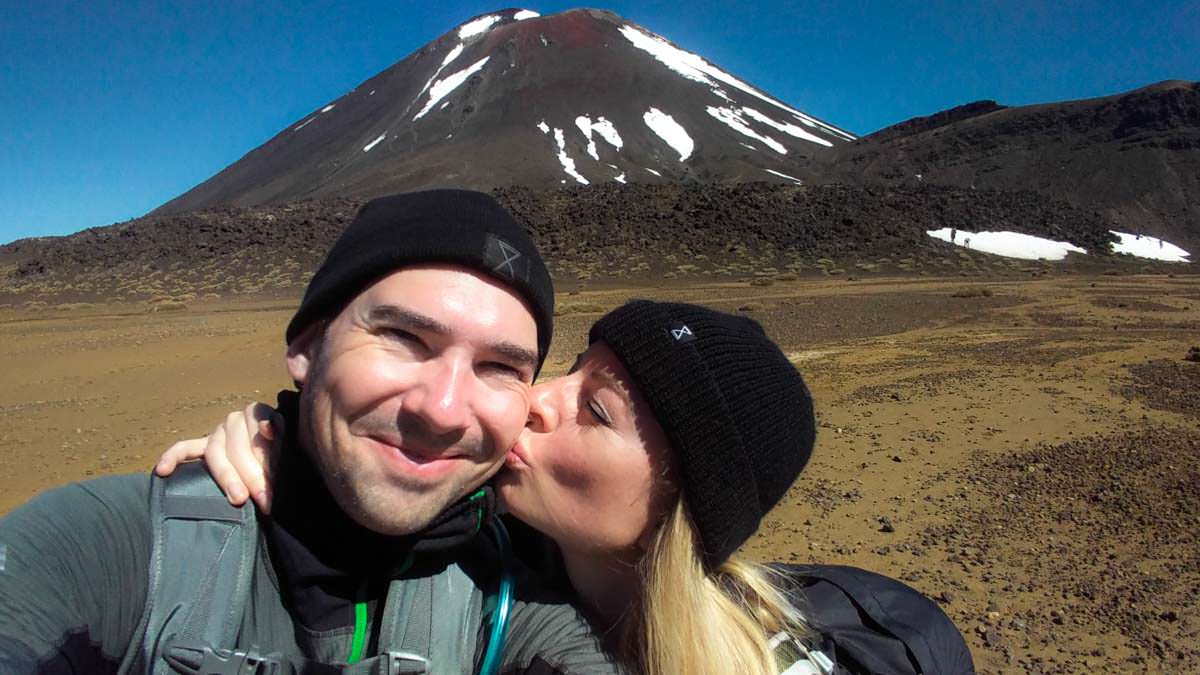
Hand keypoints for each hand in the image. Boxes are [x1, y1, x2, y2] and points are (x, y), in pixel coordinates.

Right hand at [155, 402, 280, 512]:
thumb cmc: (283, 455)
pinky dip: (172, 457)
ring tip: (238, 499)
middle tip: (264, 500)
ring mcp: (216, 433)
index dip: (267, 454)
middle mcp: (235, 420)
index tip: (274, 476)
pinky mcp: (202, 446)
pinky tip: (162, 470)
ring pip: (215, 452)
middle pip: (239, 446)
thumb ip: (281, 439)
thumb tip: (268, 429)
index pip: (259, 429)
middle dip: (253, 475)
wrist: (277, 458)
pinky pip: (183, 449)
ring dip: (227, 476)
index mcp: (258, 414)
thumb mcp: (288, 446)